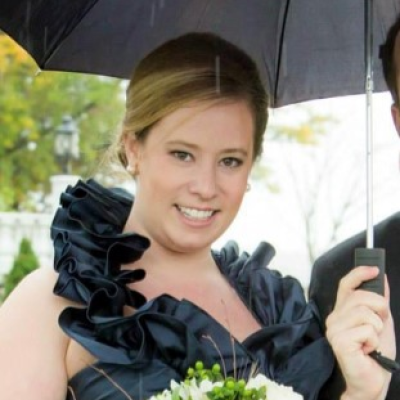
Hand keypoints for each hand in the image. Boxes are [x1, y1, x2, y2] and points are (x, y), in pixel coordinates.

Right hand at [326, 266, 394, 399]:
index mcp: (342, 311)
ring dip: (377, 329)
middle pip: (360, 297)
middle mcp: (334, 318)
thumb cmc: (375, 355)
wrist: (372, 381)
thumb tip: (382, 279)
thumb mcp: (381, 323)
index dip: (359, 274)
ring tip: (371, 341)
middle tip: (379, 327)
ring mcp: (334, 329)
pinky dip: (374, 341)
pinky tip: (368, 350)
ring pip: (365, 313)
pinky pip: (366, 330)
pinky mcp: (339, 341)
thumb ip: (380, 302)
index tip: (375, 269)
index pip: (346, 285)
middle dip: (380, 308)